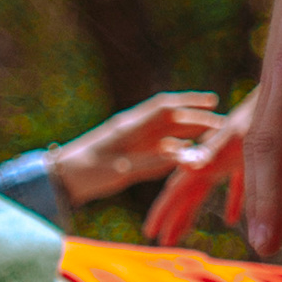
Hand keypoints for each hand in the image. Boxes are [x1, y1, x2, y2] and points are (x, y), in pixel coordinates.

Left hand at [49, 91, 220, 208]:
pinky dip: (174, 149)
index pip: (165, 108)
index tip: (213, 102)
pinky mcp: (128, 155)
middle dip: (196, 119)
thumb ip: (153, 162)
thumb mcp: (121, 168)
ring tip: (212, 136)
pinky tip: (188, 154)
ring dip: (188, 133)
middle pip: (170, 120)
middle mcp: (133, 130)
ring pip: (166, 133)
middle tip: (221, 124)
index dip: (190, 103)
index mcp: (130, 127)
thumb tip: (185, 157)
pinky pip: (156, 149)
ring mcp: (131, 142)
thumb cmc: (85, 172)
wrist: (59, 179)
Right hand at [142, 94, 254, 245]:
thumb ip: (214, 151)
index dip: (165, 209)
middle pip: (190, 190)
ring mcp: (233, 154)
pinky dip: (234, 201)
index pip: (181, 186)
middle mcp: (217, 155)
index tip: (151, 233)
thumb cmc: (271, 110)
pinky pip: (239, 182)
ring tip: (181, 234)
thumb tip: (188, 171)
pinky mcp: (254, 152)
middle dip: (175, 216)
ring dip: (194, 210)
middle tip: (162, 242)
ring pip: (208, 188)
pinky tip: (235, 220)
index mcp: (211, 155)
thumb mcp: (242, 133)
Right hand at [241, 0, 281, 256]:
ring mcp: (276, 68)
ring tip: (261, 237)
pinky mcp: (273, 70)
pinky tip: (260, 198)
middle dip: (267, 196)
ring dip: (255, 189)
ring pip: (256, 137)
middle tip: (266, 247)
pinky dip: (254, 166)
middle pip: (271, 141)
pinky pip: (258, 125)